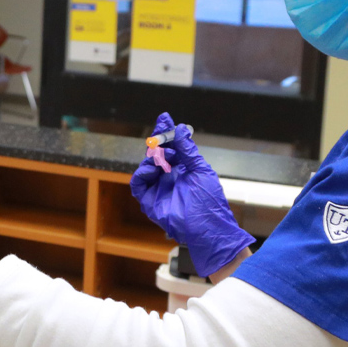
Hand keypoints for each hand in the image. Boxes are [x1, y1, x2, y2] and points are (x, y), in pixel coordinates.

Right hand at [130, 113, 254, 276]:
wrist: (208, 228)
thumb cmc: (209, 201)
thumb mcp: (200, 170)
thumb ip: (188, 150)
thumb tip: (179, 129)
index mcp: (183, 169)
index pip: (171, 147)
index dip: (166, 133)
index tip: (164, 118)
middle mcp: (169, 177)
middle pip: (156, 154)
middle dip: (157, 141)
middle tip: (160, 133)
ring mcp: (158, 189)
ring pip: (145, 167)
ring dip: (151, 157)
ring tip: (161, 156)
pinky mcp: (150, 201)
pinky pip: (138, 185)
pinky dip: (141, 174)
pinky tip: (151, 169)